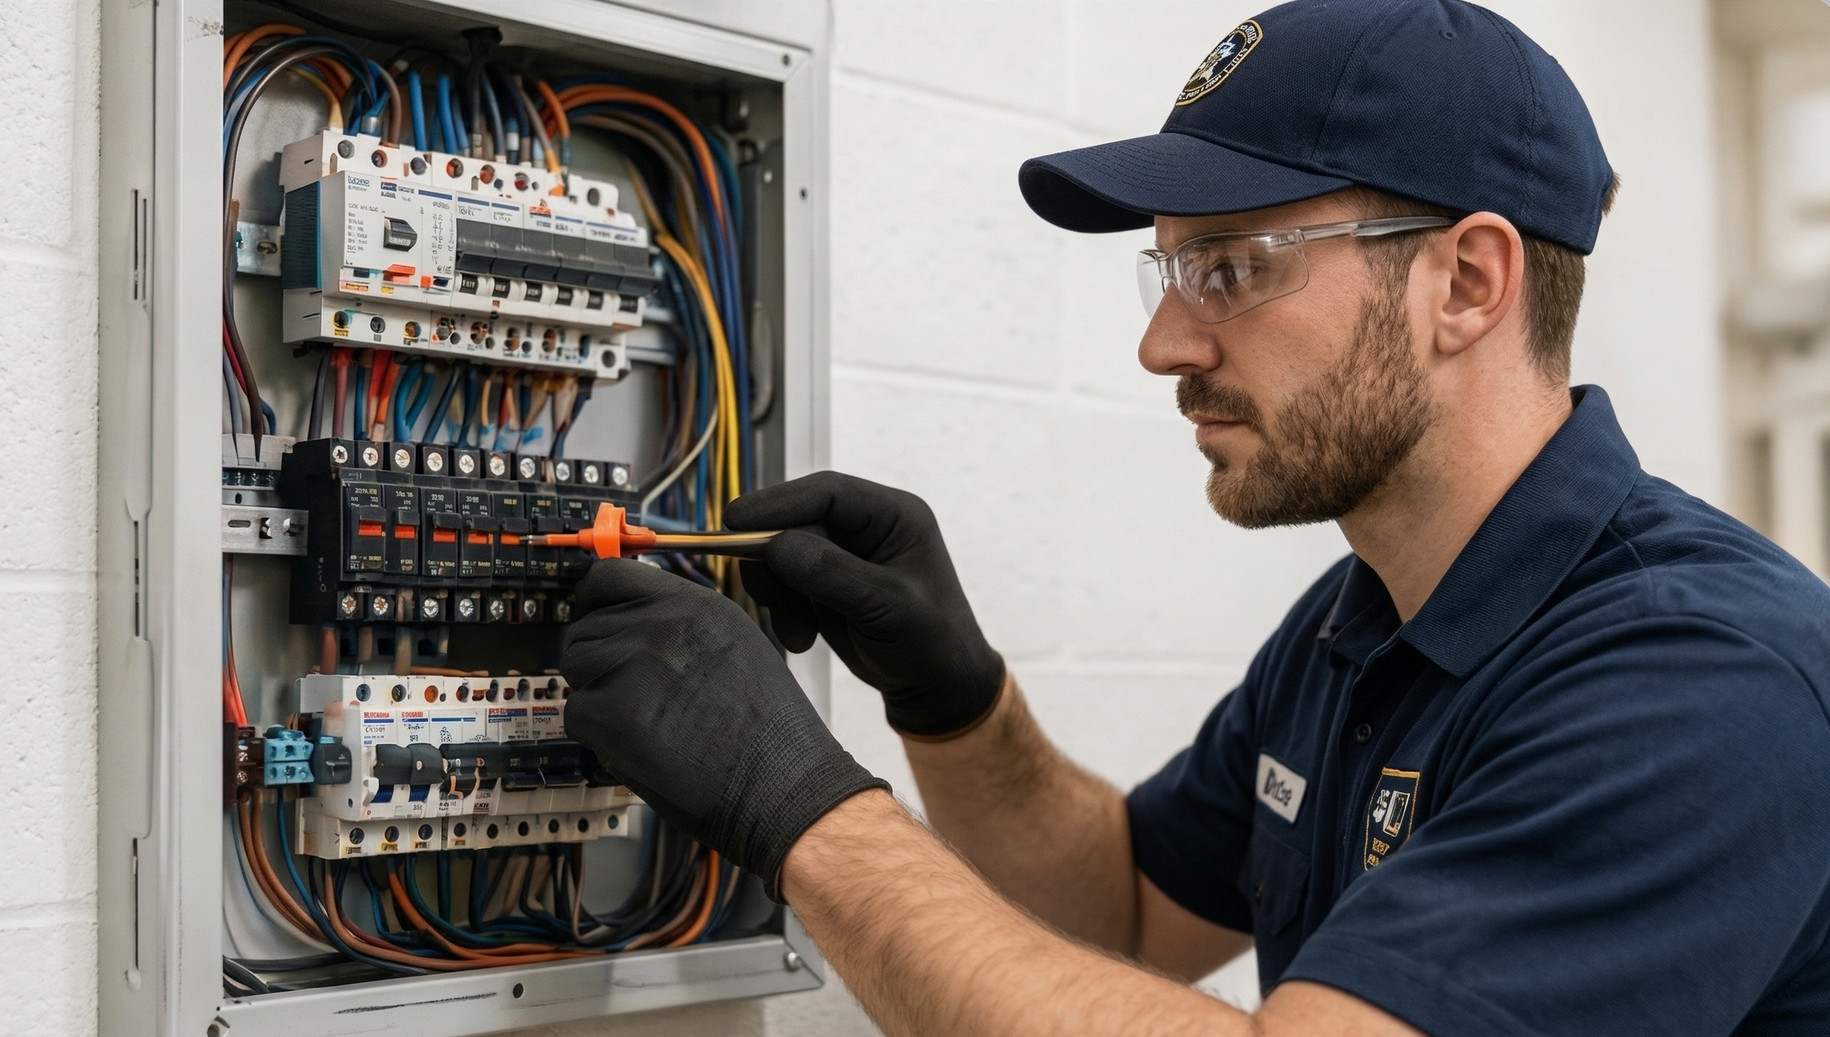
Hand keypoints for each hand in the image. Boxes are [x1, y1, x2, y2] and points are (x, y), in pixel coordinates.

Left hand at [560, 559, 886, 899]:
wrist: (780, 784)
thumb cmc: (768, 729)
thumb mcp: (736, 644)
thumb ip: (679, 624)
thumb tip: (629, 619)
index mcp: (693, 605)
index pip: (610, 576)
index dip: (592, 599)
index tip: (590, 614)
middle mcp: (661, 625)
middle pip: (585, 626)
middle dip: (598, 660)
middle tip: (630, 692)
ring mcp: (633, 666)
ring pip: (575, 666)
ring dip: (596, 693)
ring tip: (642, 718)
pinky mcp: (611, 713)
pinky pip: (577, 713)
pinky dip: (598, 735)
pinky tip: (641, 745)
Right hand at [724, 471, 1004, 738]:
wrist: (936, 687)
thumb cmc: (932, 643)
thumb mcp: (888, 608)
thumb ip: (834, 574)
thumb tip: (777, 546)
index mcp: (893, 515)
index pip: (828, 493)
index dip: (778, 503)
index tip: (735, 521)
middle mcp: (865, 527)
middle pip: (796, 520)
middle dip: (772, 558)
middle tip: (763, 594)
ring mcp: (842, 555)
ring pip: (782, 553)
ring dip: (777, 592)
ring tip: (795, 632)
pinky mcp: (824, 583)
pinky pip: (784, 583)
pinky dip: (782, 610)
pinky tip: (802, 639)